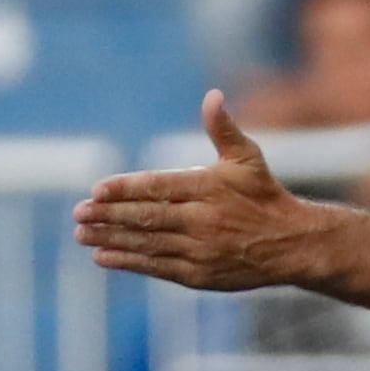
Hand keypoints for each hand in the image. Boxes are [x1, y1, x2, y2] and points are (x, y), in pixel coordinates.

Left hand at [71, 93, 322, 291]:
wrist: (291, 244)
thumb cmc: (264, 195)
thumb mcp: (247, 157)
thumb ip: (223, 128)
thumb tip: (212, 95)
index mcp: (207, 188)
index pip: (158, 187)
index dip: (125, 189)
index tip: (96, 190)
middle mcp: (201, 220)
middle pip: (146, 217)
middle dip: (108, 216)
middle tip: (78, 213)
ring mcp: (199, 250)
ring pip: (147, 244)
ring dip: (110, 239)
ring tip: (82, 234)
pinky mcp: (199, 275)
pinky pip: (157, 267)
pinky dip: (128, 262)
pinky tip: (103, 256)